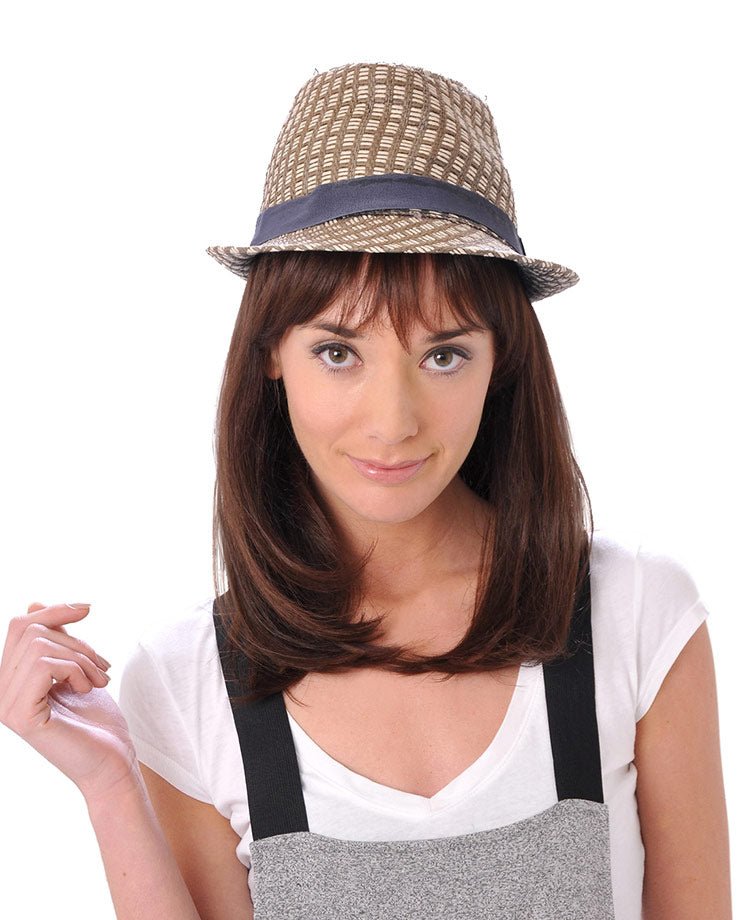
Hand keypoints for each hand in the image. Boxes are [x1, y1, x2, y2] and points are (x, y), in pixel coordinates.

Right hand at [0, 602, 139, 802]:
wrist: (112, 761)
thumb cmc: (96, 719)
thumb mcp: (75, 667)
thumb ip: (55, 641)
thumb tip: (33, 603)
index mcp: (12, 679)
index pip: (19, 626)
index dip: (53, 610)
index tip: (87, 609)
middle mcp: (1, 691)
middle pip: (31, 631)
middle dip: (78, 641)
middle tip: (103, 667)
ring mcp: (6, 705)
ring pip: (40, 646)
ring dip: (82, 658)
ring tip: (100, 680)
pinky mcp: (21, 716)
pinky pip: (45, 666)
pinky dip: (75, 670)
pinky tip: (87, 689)